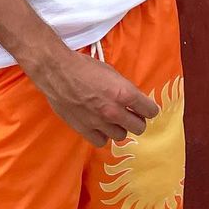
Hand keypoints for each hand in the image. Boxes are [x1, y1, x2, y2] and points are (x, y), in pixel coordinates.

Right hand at [30, 48, 159, 147]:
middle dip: (137, 120)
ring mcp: (100, 123)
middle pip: (139, 127)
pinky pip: (102, 141)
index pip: (151, 111)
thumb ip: (124, 89)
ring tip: (110, 118)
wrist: (57, 71)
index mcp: (124, 93)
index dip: (148, 108)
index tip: (144, 108)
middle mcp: (115, 111)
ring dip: (119, 127)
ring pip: (121, 136)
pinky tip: (98, 125)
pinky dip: (102, 134)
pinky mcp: (85, 130)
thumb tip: (134, 101)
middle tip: (129, 113)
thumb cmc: (84, 67)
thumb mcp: (111, 73)